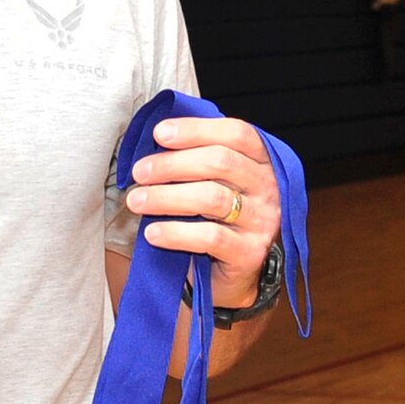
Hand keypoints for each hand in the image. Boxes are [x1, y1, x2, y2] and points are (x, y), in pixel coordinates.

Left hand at [123, 116, 280, 309]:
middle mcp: (268, 187)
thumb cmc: (215, 217)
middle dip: (172, 164)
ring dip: (166, 197)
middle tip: (139, 172)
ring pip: (212, 198)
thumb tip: (156, 137)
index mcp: (262, 161)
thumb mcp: (211, 181)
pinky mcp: (250, 253)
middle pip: (221, 162)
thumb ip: (195, 157)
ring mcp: (263, 221)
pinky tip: (152, 233)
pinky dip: (175, 233)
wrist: (230, 274)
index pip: (236, 133)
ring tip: (136, 201)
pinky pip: (210, 237)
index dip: (197, 129)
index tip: (160, 133)